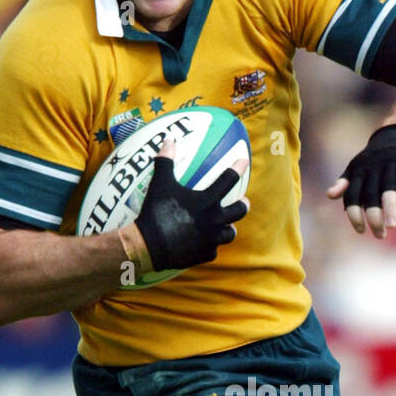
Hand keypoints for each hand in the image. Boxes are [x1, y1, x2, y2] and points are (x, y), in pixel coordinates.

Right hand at [131, 142, 248, 272]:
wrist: (150, 246)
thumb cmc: (156, 212)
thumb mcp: (160, 184)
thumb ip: (166, 162)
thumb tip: (169, 140)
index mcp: (207, 201)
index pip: (228, 180)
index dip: (238, 168)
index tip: (244, 161)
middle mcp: (215, 220)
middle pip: (239, 211)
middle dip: (243, 205)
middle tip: (244, 202)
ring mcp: (211, 239)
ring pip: (230, 234)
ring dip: (229, 228)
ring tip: (227, 226)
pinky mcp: (205, 255)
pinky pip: (213, 250)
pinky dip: (210, 246)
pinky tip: (205, 244)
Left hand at [327, 123, 395, 238]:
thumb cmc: (375, 157)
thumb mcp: (357, 167)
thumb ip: (345, 182)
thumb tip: (330, 195)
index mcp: (358, 171)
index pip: (352, 196)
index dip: (354, 214)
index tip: (360, 231)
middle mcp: (372, 167)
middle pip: (371, 195)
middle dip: (374, 217)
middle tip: (379, 235)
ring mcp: (390, 162)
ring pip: (388, 188)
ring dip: (390, 207)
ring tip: (392, 226)